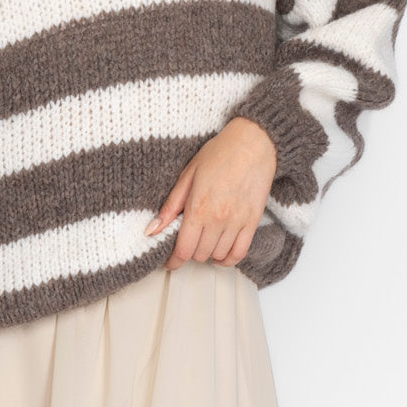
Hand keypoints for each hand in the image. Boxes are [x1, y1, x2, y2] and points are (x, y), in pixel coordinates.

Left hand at [145, 117, 276, 269]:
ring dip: (207, 253)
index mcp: (198, 208)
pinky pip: (239, 253)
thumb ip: (170, 206)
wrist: (253, 144)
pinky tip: (220, 253)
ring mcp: (237, 223)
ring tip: (203, 241)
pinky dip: (228, 259)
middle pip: (199, 254)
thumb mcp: (188, 175)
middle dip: (189, 252)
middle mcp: (218, 220)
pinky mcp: (252, 222)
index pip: (183, 249)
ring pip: (218, 255)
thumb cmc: (219, 154)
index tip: (169, 262)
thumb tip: (152, 230)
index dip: (173, 261)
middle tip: (186, 242)